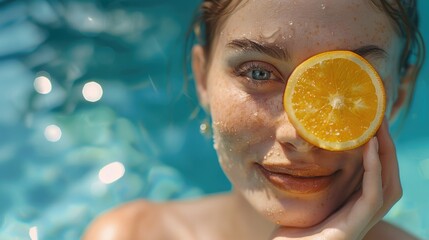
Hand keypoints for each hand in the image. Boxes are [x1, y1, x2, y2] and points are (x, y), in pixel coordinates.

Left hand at [271, 118, 402, 239]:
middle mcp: (361, 215)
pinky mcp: (353, 229)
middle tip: (378, 117)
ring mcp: (359, 223)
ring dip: (386, 154)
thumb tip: (304, 148)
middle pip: (388, 178)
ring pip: (388, 185)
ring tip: (377, 127)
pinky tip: (369, 147)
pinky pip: (372, 196)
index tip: (369, 122)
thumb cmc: (289, 230)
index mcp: (353, 208)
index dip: (379, 150)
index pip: (377, 176)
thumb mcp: (305, 199)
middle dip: (387, 147)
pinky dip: (374, 170)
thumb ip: (313, 181)